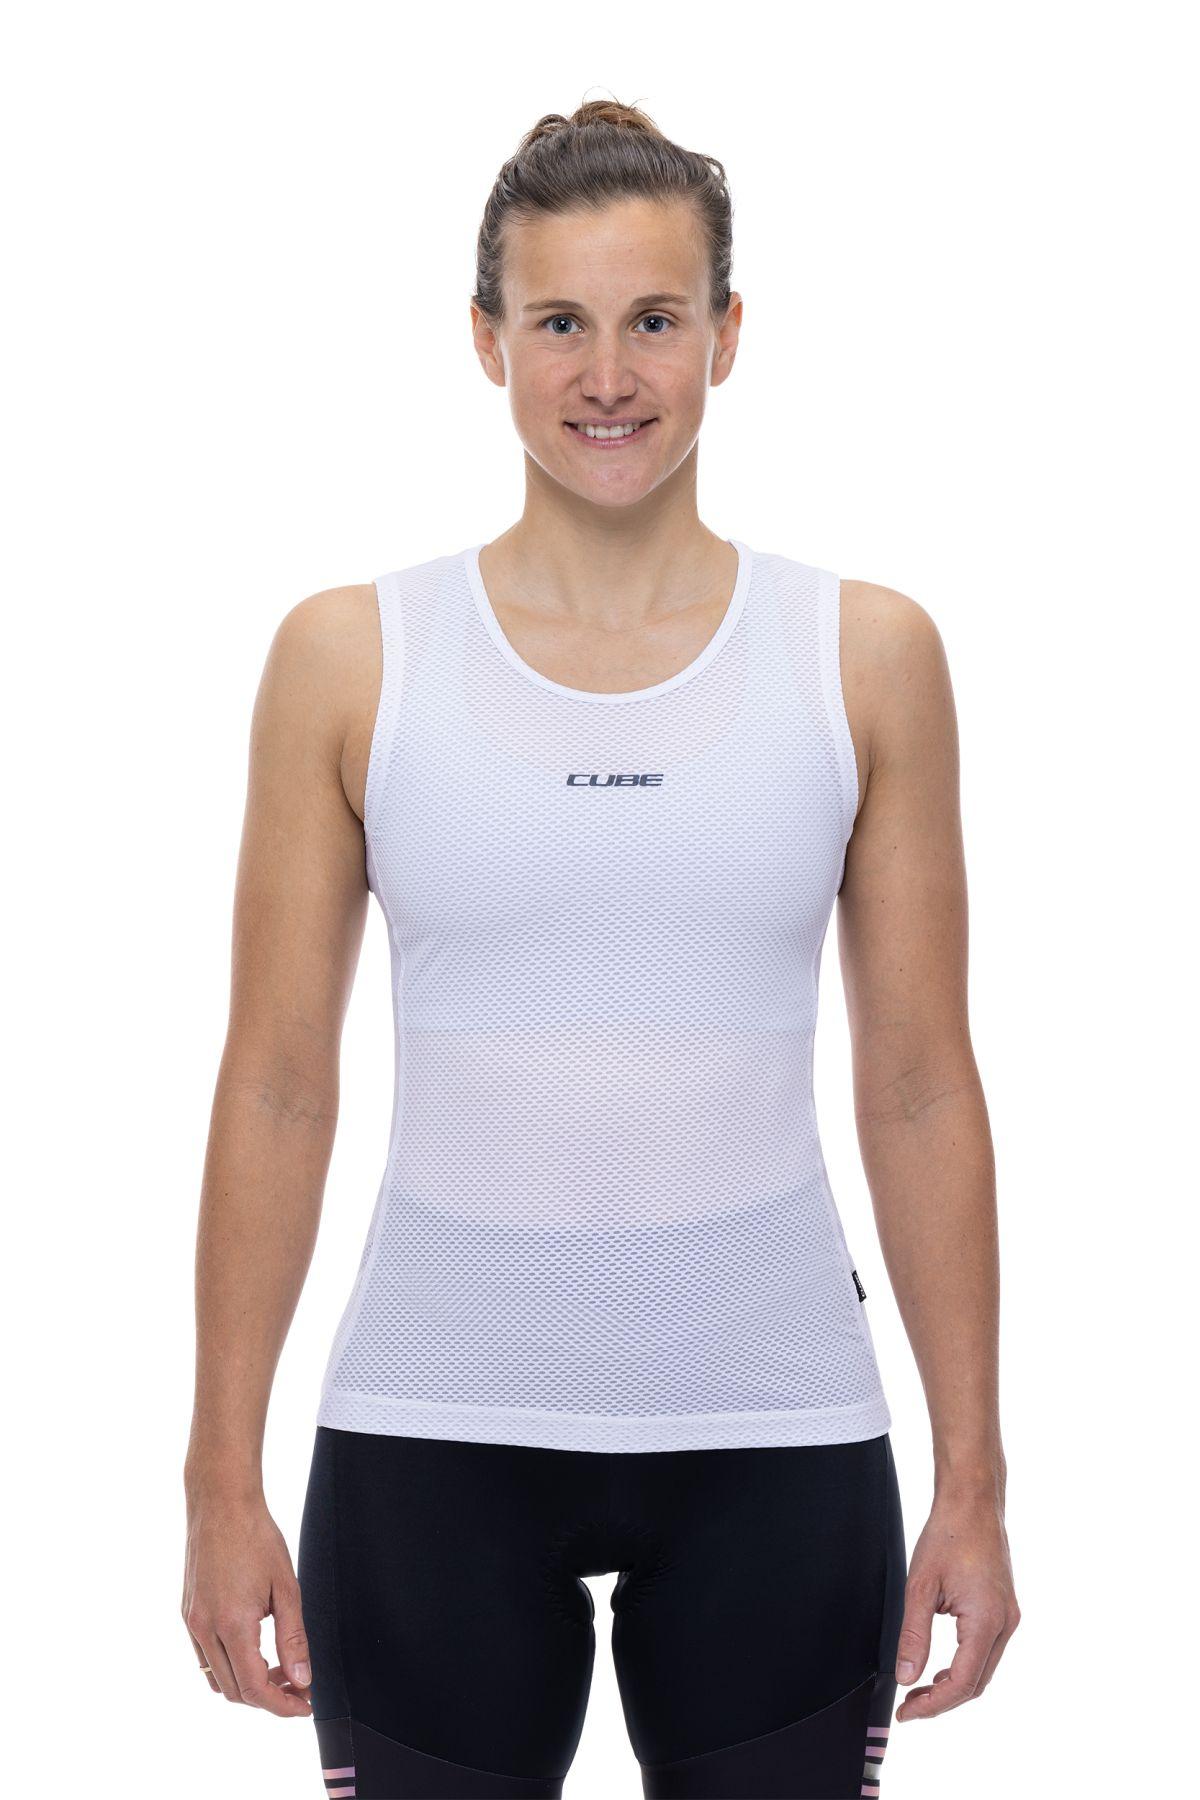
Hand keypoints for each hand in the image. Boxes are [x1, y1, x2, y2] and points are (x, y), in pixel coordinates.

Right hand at [181, 1490, 312, 1717]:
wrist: (221, 1502)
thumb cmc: (256, 1536)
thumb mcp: (286, 1586)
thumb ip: (293, 1637)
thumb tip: (302, 1678)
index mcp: (231, 1625)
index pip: (255, 1689)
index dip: (282, 1705)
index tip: (304, 1704)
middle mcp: (204, 1629)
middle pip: (235, 1691)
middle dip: (269, 1698)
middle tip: (299, 1685)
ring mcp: (191, 1622)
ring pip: (217, 1679)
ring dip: (248, 1684)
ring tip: (279, 1668)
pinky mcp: (187, 1613)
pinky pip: (206, 1658)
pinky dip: (230, 1666)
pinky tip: (254, 1648)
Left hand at [894, 1485, 1019, 1721]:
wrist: (973, 1501)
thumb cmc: (947, 1535)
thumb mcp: (920, 1586)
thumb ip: (913, 1635)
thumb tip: (906, 1677)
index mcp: (987, 1620)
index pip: (962, 1683)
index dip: (933, 1704)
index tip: (906, 1712)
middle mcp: (1005, 1623)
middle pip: (976, 1683)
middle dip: (942, 1699)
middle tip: (908, 1705)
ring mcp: (1008, 1616)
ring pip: (983, 1669)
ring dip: (953, 1685)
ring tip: (918, 1688)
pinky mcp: (1004, 1609)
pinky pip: (986, 1650)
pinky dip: (963, 1665)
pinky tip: (939, 1666)